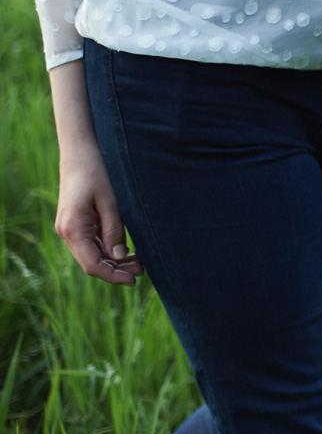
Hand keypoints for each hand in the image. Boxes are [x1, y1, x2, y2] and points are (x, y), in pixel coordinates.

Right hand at [56, 141, 142, 285]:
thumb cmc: (98, 173)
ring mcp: (69, 229)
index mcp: (73, 229)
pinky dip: (108, 250)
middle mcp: (67, 232)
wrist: (81, 153)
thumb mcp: (111, 202)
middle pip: (92, 263)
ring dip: (113, 261)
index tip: (134, 280)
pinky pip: (91, 244)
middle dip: (116, 270)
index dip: (113, 275)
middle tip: (142, 271)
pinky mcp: (76, 224)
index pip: (92, 265)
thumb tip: (120, 257)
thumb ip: (114, 231)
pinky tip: (126, 251)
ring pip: (92, 255)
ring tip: (139, 263)